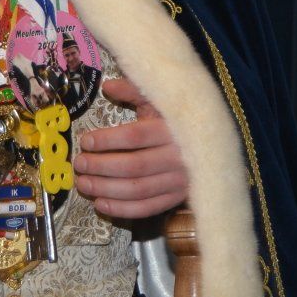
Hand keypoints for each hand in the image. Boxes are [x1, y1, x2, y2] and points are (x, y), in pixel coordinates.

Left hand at [72, 78, 187, 219]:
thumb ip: (135, 91)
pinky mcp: (178, 198)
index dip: (107, 140)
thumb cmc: (181, 120)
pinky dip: (122, 209)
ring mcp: (179, 181)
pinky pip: (147, 208)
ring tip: (83, 183)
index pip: (135, 136)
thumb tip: (107, 86)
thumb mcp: (162, 100)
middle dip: (101, 166)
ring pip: (137, 190)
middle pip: (133, 166)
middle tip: (79, 163)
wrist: (217, 145)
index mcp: (174, 128)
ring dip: (105, 189)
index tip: (86, 140)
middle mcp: (178, 156)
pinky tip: (100, 204)